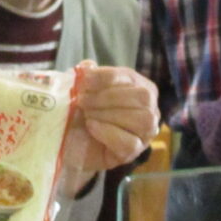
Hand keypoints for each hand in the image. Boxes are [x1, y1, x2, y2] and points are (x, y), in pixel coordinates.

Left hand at [61, 61, 158, 193]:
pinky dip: (108, 133)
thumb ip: (87, 75)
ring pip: (141, 120)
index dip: (105, 77)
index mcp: (140, 86)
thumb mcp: (83, 89)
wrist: (71, 142)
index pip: (129, 76)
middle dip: (107, 97)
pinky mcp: (134, 153)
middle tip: (81, 101)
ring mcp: (145, 133)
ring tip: (87, 115)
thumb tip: (87, 67)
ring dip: (108, 115)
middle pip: (141, 97)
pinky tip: (92, 128)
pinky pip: (130, 143)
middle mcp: (150, 108)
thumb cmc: (82, 112)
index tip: (83, 81)